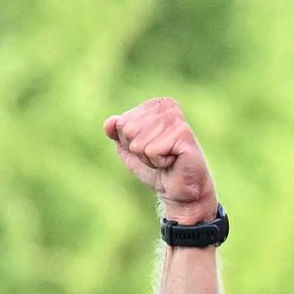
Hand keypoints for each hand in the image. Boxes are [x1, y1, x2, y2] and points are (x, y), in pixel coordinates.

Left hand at [104, 97, 216, 224]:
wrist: (178, 189)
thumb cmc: (155, 168)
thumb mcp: (129, 149)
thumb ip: (117, 133)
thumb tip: (110, 122)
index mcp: (154, 104)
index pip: (120, 123)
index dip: (129, 143)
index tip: (148, 148)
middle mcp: (166, 106)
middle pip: (128, 131)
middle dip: (138, 150)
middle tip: (157, 155)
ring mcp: (176, 118)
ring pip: (139, 143)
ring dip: (148, 157)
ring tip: (165, 158)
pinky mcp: (183, 133)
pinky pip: (152, 151)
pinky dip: (158, 162)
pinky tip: (172, 160)